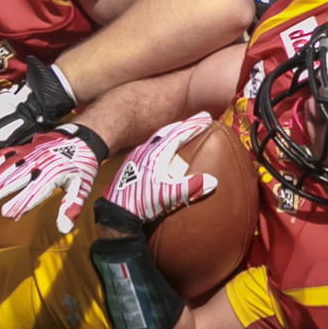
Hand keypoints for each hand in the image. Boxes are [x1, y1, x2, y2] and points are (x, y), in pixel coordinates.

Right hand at [0, 125, 109, 235]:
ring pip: (7, 166)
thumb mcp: (81, 188)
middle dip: (0, 188)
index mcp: (53, 175)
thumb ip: (70, 208)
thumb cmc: (81, 168)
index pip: (35, 191)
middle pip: (17, 177)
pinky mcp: (24, 148)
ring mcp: (30, 154)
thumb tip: (64, 229)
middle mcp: (39, 163)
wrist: (82, 140)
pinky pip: (5, 154)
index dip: (21, 203)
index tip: (8, 214)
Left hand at [101, 114, 219, 225]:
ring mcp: (136, 156)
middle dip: (183, 125)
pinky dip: (160, 142)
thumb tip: (212, 181)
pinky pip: (149, 145)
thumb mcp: (167, 196)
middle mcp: (145, 150)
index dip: (193, 125)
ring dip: (170, 133)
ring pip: (157, 138)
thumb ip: (190, 187)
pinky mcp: (130, 163)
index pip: (178, 134)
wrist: (115, 212)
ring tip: (180, 132)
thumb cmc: (140, 202)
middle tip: (196, 121)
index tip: (206, 117)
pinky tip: (161, 150)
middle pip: (167, 131)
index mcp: (156, 154)